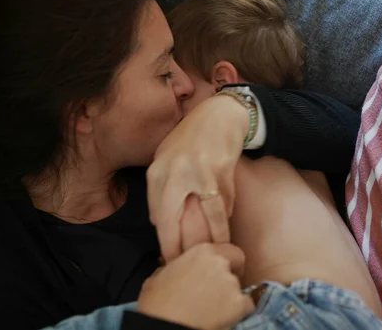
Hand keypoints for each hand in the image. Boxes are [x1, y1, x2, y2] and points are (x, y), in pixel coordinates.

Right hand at [137, 243, 253, 329]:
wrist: (164, 324)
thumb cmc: (157, 304)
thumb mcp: (159, 276)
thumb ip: (176, 267)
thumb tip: (177, 270)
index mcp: (200, 251)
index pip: (227, 250)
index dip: (224, 261)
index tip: (218, 271)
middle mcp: (219, 263)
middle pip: (236, 265)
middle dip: (230, 276)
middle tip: (217, 291)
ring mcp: (230, 283)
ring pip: (240, 287)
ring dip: (231, 296)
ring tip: (214, 309)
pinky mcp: (238, 304)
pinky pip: (247, 306)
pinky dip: (239, 312)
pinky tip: (222, 317)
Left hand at [147, 95, 249, 260]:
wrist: (219, 117)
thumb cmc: (190, 140)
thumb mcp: (166, 159)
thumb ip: (160, 188)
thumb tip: (159, 222)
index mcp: (157, 170)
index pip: (157, 214)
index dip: (164, 239)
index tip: (169, 256)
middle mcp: (173, 173)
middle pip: (171, 220)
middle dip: (177, 247)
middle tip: (183, 264)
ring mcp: (198, 173)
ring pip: (205, 218)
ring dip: (211, 238)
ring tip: (213, 253)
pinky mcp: (220, 174)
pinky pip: (223, 205)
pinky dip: (224, 219)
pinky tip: (225, 229)